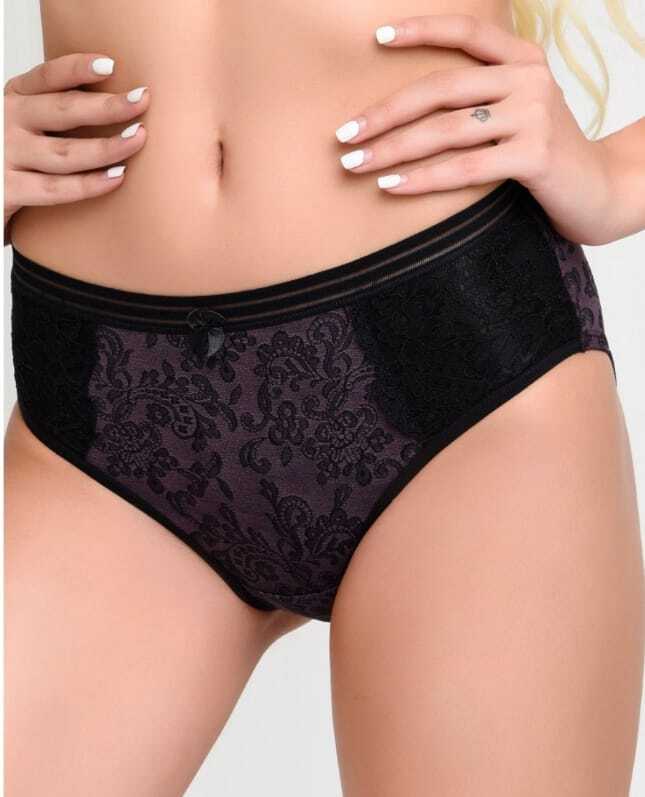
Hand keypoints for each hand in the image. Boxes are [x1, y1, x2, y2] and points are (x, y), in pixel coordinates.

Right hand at [4, 53, 148, 243]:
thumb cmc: (12, 154)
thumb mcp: (26, 121)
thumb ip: (57, 110)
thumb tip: (117, 100)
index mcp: (15, 97)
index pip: (47, 77)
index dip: (78, 68)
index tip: (111, 65)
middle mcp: (6, 120)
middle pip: (63, 110)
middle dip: (107, 106)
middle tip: (142, 100)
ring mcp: (5, 154)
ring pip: (65, 152)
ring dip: (107, 146)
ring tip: (138, 139)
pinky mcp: (7, 189)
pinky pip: (55, 188)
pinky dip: (89, 184)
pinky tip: (117, 177)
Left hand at [334, 14, 612, 244]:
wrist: (598, 190)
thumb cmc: (542, 153)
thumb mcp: (517, 112)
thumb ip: (480, 98)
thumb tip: (407, 109)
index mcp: (524, 59)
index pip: (466, 32)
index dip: (420, 31)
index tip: (375, 39)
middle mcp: (530, 79)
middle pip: (441, 88)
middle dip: (385, 113)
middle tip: (343, 135)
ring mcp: (534, 116)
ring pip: (445, 129)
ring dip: (391, 149)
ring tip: (354, 164)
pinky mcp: (535, 156)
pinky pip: (463, 167)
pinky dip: (422, 178)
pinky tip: (390, 186)